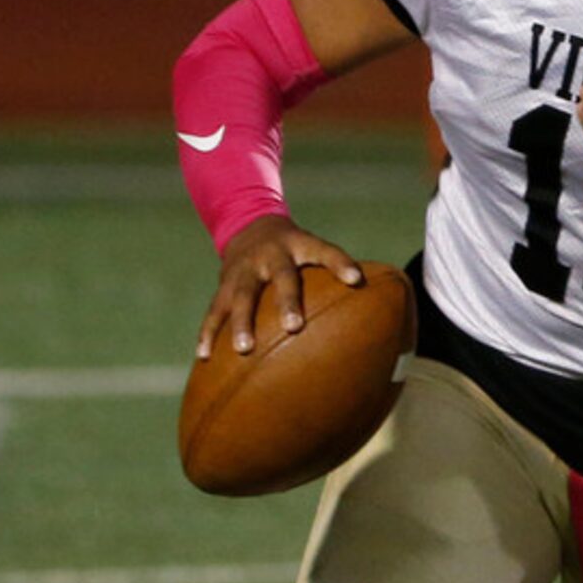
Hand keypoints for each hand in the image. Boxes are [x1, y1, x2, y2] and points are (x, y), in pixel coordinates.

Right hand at [198, 215, 363, 358]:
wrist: (249, 224)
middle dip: (287, 302)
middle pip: (282, 278)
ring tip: (244, 349)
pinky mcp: (223, 285)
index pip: (325, 251)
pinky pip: (213, 311)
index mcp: (301, 245)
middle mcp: (272, 256)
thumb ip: (341, 275)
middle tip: (293, 327)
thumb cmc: (297, 251)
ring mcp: (245, 270)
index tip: (356, 279)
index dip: (340, 263)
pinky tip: (204, 357)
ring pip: (241, 296)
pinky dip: (208, 333)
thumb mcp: (316, 250)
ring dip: (241, 323)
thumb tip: (378, 312)